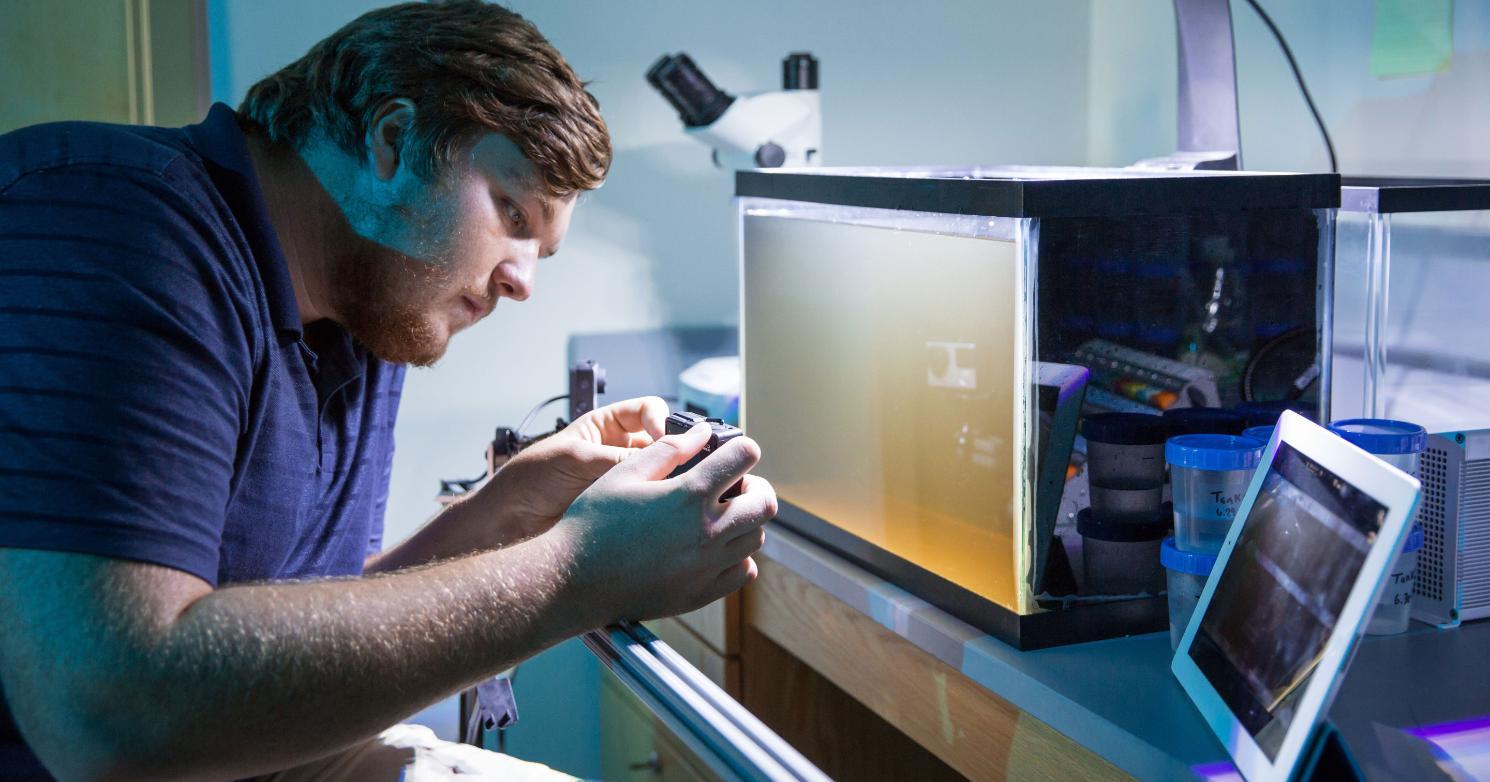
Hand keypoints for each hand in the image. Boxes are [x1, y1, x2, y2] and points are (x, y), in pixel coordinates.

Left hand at [480, 396, 669, 541]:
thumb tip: (665, 455)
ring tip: (671, 488)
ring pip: (658, 473)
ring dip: (665, 478)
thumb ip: (620, 457)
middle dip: (672, 451)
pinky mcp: (623, 507)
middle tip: (679, 465)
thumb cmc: (531, 478)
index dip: (661, 422)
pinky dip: (658, 502)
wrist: (510, 521)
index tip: (666, 439)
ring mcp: (622, 479)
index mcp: (606, 425)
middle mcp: (618, 450)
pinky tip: (660, 506)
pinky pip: (649, 500)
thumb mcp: (577, 458)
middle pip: (659, 443)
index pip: (648, 412)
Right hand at [556, 422, 775, 624]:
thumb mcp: (624, 475)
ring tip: (719, 517)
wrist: (572, 581)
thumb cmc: (592, 524)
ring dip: (746, 521)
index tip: (732, 453)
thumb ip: (668, 450)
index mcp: (688, 495)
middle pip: (765, 502)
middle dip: (755, 487)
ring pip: (757, 537)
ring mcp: (707, 566)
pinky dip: (737, 557)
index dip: (741, 449)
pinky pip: (743, 572)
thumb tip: (702, 433)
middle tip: (734, 487)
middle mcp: (706, 531)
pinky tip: (713, 548)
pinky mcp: (701, 593)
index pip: (744, 458)